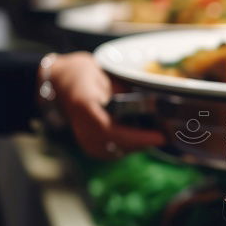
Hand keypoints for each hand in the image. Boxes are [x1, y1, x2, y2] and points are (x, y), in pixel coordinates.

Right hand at [44, 52, 164, 159]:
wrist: (58, 83)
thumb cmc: (82, 73)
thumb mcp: (103, 74)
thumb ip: (122, 90)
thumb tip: (150, 101)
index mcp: (84, 106)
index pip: (112, 130)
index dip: (137, 137)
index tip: (160, 137)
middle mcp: (82, 127)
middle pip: (118, 145)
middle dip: (143, 142)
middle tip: (167, 135)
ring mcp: (83, 138)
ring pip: (116, 151)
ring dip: (138, 145)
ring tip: (157, 135)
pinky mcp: (88, 144)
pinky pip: (111, 151)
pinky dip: (128, 146)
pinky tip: (142, 138)